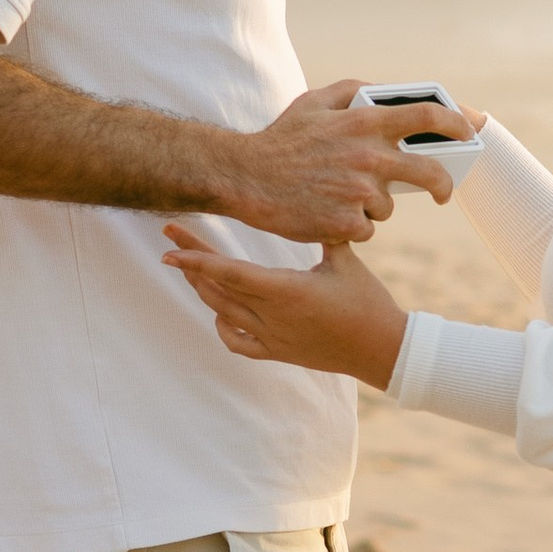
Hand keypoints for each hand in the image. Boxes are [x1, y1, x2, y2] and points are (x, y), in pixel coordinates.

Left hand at [163, 232, 407, 389]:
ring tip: (187, 266)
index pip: (230, 273)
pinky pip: (238, 343)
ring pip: (222, 312)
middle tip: (171, 236)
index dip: (197, 258)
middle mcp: (273, 316)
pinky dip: (222, 326)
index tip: (170, 247)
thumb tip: (317, 198)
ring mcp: (272, 337)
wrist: (382, 350)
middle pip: (218, 287)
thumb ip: (325, 230)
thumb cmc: (368, 302)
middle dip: (191, 262)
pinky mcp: (278, 353)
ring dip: (202, 287)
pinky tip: (219, 312)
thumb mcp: (346, 260)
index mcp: (287, 291)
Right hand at [218, 83, 473, 244]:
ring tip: (335, 196)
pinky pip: (366, 229)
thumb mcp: (313, 102)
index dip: (454, 123)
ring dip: (371, 206)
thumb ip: (352, 92)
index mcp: (365, 123)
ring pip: (387, 207)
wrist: (245, 179)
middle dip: (443, 185)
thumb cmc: (280, 140)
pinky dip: (351, 226)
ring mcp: (361, 192)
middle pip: (430, 174)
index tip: (466, 132)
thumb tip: (380, 92)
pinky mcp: (349, 224)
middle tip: (442, 193)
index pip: (427, 116)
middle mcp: (370, 156)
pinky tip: (325, 214)